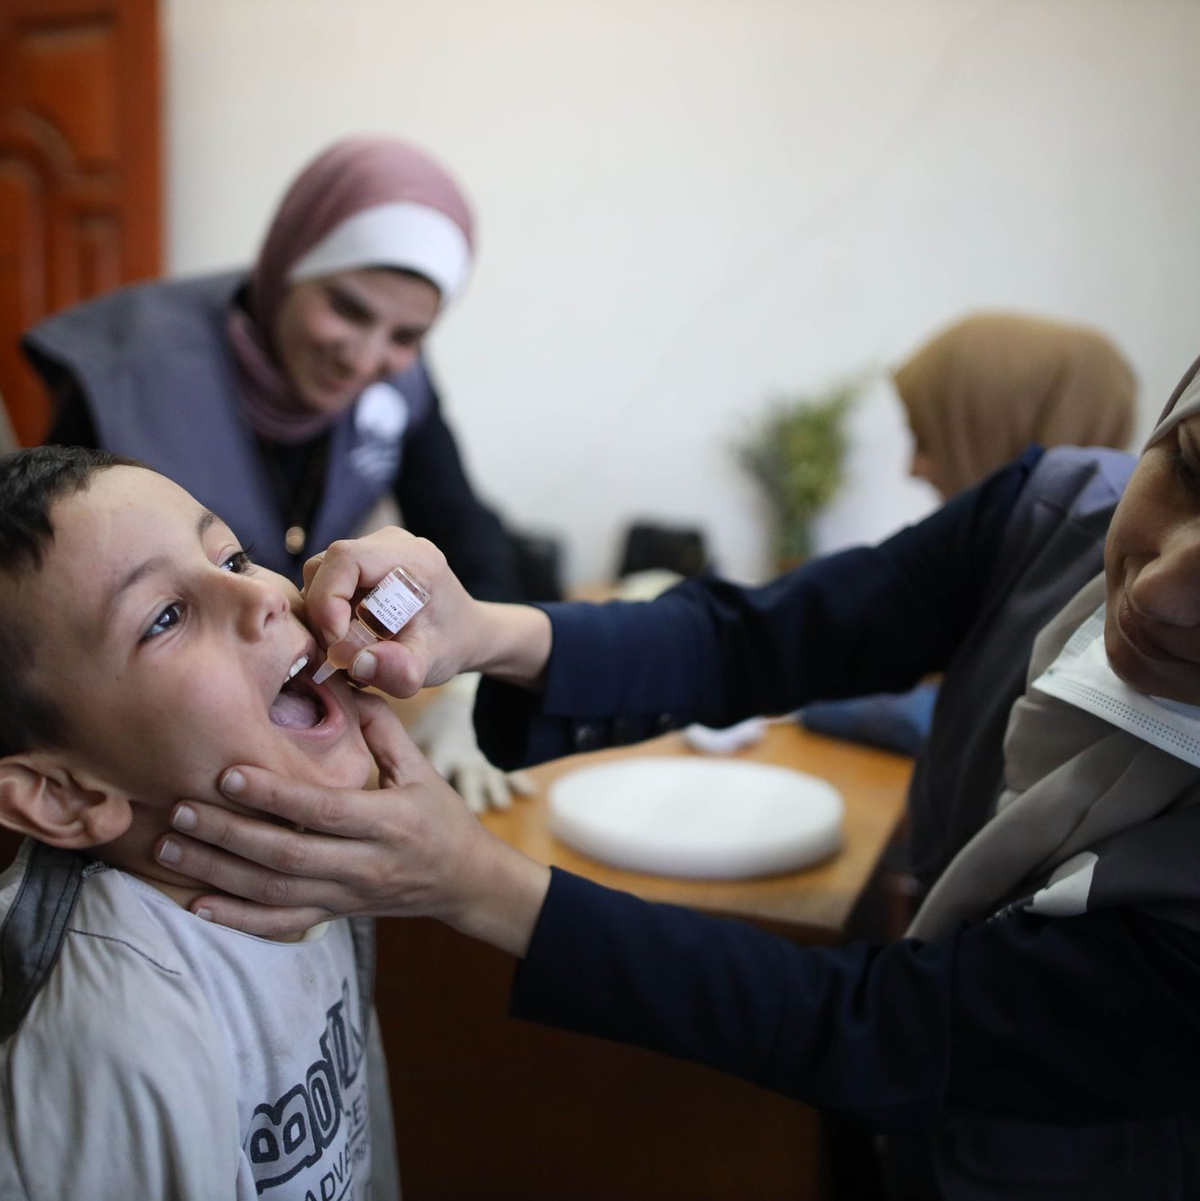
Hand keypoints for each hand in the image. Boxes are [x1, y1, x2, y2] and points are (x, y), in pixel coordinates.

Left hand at [154, 693, 549, 951]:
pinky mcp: (335, 914)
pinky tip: (197, 903)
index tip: (228, 773)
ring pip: (275, 892)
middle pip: (288, 855)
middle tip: (180, 809)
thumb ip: (381, 728)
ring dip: (219, 873)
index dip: (274, 794)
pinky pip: (280, 924)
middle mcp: (366, 864)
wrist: (463, 880)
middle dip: (229, 834)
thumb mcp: (420, 768)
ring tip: (171, 849)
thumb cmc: (439, 816)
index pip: (322, 809)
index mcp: (388, 821)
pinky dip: (237, 917)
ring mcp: (348, 895)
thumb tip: (340, 679)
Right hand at [302, 528, 484, 696]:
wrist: (462, 631)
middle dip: (322, 614)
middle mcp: (391, 543)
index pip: (346, 558)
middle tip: (339, 653)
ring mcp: (373, 549)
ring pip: (319, 576)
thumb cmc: (450, 644)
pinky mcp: (361, 564)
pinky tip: (348, 637)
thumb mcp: (432, 665)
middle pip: (325, 566)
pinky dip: (327, 614)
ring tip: (347, 648)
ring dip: (321, 617)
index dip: (328, 599)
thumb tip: (356, 663)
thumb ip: (400, 669)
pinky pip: (325, 583)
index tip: (337, 642)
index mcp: (414, 558)